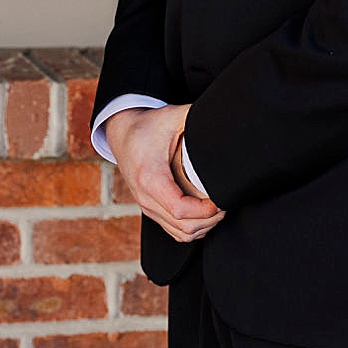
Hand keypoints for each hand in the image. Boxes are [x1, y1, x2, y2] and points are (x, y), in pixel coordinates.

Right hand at [106, 104, 224, 244]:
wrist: (121, 134)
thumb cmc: (147, 126)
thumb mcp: (172, 116)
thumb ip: (197, 115)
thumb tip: (226, 113)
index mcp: (150, 177)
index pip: (181, 210)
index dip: (206, 211)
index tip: (222, 199)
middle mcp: (145, 197)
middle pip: (184, 227)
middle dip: (211, 219)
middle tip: (226, 202)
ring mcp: (147, 206)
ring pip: (181, 234)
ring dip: (204, 226)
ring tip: (218, 208)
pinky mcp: (150, 210)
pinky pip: (174, 232)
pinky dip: (193, 228)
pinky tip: (205, 214)